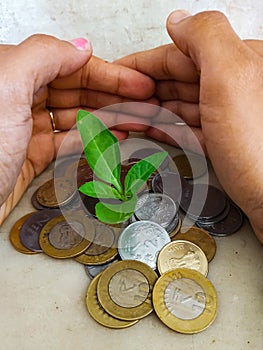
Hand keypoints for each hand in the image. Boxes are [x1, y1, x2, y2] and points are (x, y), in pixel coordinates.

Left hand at [0, 34, 154, 220]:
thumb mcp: (6, 85)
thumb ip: (44, 56)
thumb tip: (80, 48)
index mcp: (11, 73)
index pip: (71, 66)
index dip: (108, 74)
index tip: (138, 84)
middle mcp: (18, 98)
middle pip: (77, 91)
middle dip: (115, 97)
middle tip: (144, 105)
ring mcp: (25, 129)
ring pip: (76, 117)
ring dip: (109, 119)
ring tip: (137, 121)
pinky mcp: (30, 156)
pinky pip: (68, 142)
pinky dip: (92, 139)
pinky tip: (112, 137)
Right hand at [116, 10, 262, 242]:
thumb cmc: (258, 147)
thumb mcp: (231, 76)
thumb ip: (205, 38)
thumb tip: (178, 20)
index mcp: (237, 63)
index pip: (180, 55)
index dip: (144, 63)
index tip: (117, 72)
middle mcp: (233, 86)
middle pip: (177, 81)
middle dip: (142, 90)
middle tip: (115, 100)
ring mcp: (226, 116)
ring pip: (180, 106)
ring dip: (150, 110)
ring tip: (125, 115)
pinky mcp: (222, 142)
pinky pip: (188, 128)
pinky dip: (167, 128)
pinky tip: (151, 128)